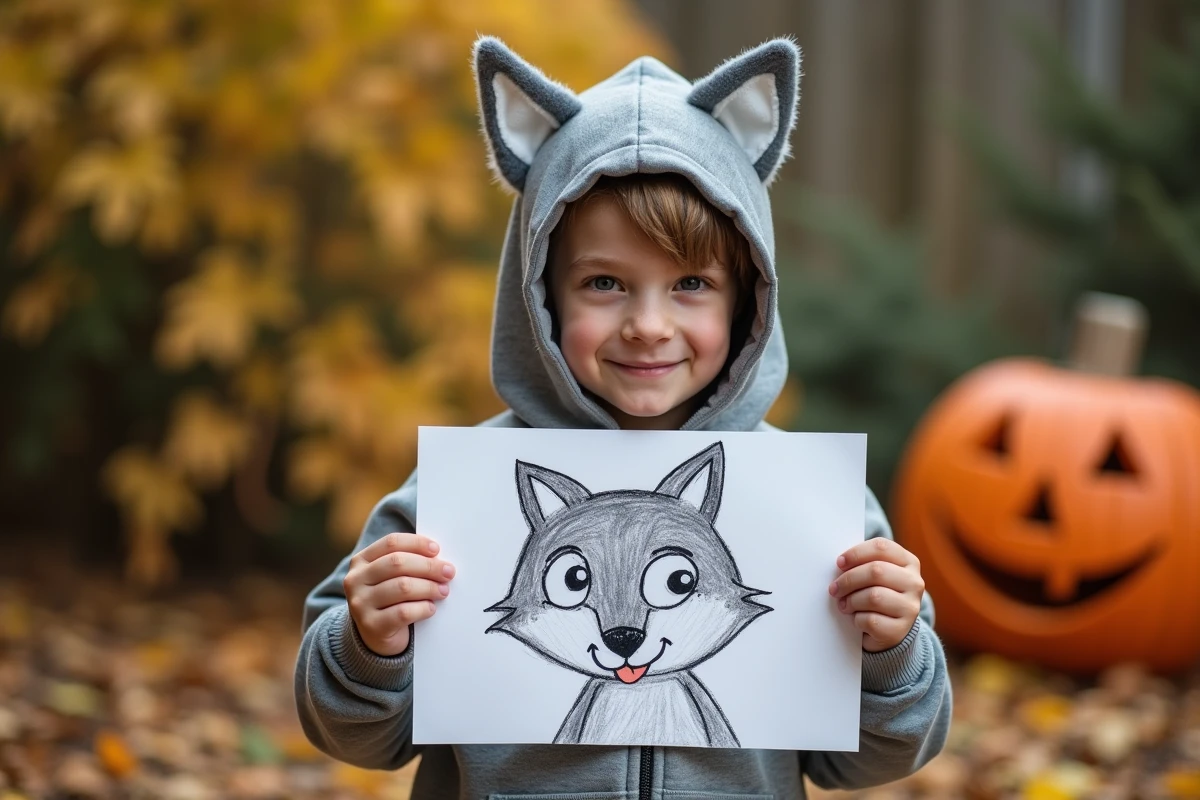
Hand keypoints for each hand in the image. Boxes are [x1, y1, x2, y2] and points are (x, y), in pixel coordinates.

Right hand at [343, 533, 455, 656]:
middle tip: (448, 572)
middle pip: (398, 563)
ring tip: (443, 591)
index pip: (391, 543)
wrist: (374, 636)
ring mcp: (360, 603)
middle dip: (428, 566)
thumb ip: (407, 564)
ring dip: (429, 587)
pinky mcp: (371, 625)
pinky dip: (423, 608)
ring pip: (402, 587)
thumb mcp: (390, 577)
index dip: (417, 543)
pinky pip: (404, 612)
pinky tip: (431, 608)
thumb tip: (439, 558)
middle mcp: (355, 580)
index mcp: (361, 561)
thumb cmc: (389, 600)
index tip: (437, 550)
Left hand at [828, 538, 923, 652]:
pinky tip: (856, 619)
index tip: (840, 563)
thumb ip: (863, 564)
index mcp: (908, 562)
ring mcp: (910, 608)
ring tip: (844, 605)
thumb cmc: (876, 595)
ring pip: (874, 597)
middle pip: (876, 571)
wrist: (889, 631)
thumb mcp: (874, 576)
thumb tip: (840, 563)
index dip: (856, 553)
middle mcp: (914, 583)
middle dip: (849, 579)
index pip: (881, 547)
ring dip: (851, 601)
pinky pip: (871, 620)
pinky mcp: (900, 630)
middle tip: (834, 588)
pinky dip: (856, 619)